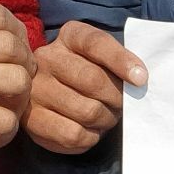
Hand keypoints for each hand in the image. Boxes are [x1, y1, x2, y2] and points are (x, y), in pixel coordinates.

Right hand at [26, 20, 146, 155]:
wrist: (55, 96)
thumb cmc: (90, 75)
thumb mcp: (105, 58)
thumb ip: (121, 62)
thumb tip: (139, 79)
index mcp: (69, 36)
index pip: (95, 43)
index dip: (121, 61)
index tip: (141, 79)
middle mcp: (46, 58)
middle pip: (93, 80)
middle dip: (116, 98)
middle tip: (119, 105)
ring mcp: (35, 89)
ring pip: (86, 111)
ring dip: (105, 119)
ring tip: (104, 117)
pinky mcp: (32, 119)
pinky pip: (73, 134)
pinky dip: (90, 137)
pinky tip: (89, 129)